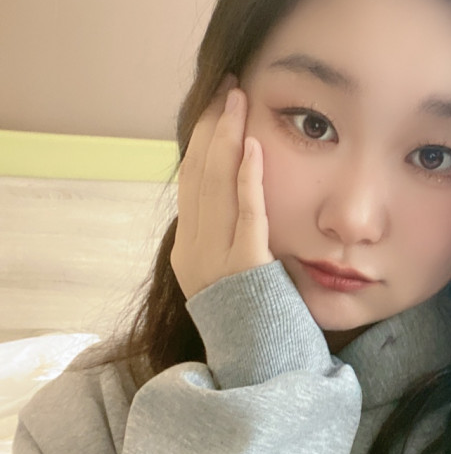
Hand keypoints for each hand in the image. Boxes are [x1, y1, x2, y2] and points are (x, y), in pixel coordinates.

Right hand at [171, 74, 273, 299]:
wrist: (260, 367)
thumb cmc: (254, 317)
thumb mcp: (226, 274)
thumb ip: (224, 238)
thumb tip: (233, 195)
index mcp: (187, 250)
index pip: (190, 181)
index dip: (202, 139)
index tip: (216, 105)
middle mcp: (194, 250)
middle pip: (199, 174)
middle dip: (213, 125)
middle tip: (229, 87)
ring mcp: (217, 259)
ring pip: (217, 186)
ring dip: (228, 137)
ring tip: (238, 99)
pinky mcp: (247, 267)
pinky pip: (247, 215)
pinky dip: (248, 178)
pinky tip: (253, 146)